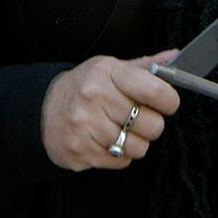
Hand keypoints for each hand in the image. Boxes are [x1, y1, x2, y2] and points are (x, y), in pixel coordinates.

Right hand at [41, 49, 180, 171]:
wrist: (42, 110)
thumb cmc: (83, 87)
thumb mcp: (110, 68)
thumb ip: (144, 66)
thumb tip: (175, 56)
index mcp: (106, 73)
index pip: (154, 90)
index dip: (169, 101)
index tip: (167, 103)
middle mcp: (95, 97)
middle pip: (151, 125)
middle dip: (151, 124)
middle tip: (138, 118)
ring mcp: (86, 126)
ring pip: (138, 147)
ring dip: (135, 142)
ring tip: (120, 130)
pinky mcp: (81, 151)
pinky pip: (121, 161)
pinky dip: (119, 154)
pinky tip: (106, 140)